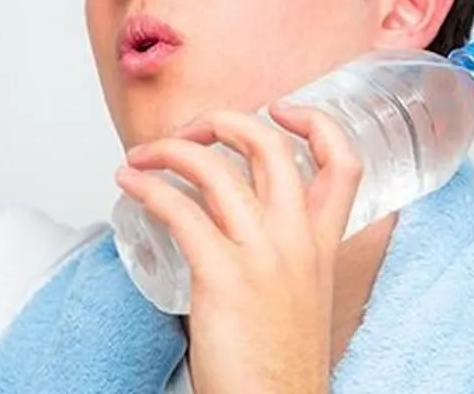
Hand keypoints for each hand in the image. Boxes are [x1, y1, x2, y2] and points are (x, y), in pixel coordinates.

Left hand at [115, 105, 363, 393]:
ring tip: (141, 156)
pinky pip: (179, 209)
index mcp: (322, 245)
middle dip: (225, 120)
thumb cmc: (277, 364)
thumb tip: (232, 222)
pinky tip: (130, 186)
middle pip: (269, 146)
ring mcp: (261, 256)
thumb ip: (280, 253)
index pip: (343, 163)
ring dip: (169, 150)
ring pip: (215, 169)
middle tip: (192, 130)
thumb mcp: (299, 296)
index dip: (317, 122)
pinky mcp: (221, 276)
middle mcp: (297, 241)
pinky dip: (148, 187)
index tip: (281, 109)